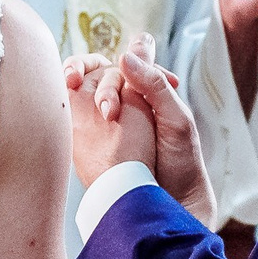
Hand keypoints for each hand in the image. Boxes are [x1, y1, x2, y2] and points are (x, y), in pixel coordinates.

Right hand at [66, 33, 215, 229]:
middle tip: (110, 112)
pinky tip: (75, 122)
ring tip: (104, 117)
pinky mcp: (97, 143)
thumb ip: (154, 85)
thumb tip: (124, 55)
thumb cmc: (181, 162)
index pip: (119, 63)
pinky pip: (81, 121)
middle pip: (99, 77)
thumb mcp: (176, 119)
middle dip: (100, 86)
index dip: (100, 63)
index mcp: (147, 92)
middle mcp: (127, 102)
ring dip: (85, 98)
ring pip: (86, 97)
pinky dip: (76, 117)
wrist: (174, 203)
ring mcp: (110, 123)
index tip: (93, 71)